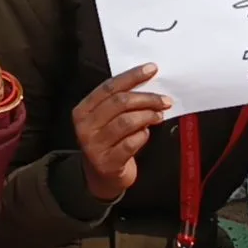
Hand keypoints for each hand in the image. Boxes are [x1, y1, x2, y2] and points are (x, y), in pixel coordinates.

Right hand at [72, 64, 170, 201]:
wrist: (101, 178)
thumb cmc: (108, 143)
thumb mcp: (105, 120)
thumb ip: (119, 103)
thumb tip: (147, 84)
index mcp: (83, 110)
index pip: (109, 87)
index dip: (132, 76)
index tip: (152, 69)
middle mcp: (85, 127)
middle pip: (120, 102)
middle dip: (147, 98)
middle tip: (164, 100)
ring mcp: (95, 145)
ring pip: (128, 121)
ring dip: (148, 116)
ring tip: (158, 116)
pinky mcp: (108, 162)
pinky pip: (132, 142)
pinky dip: (143, 136)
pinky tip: (146, 134)